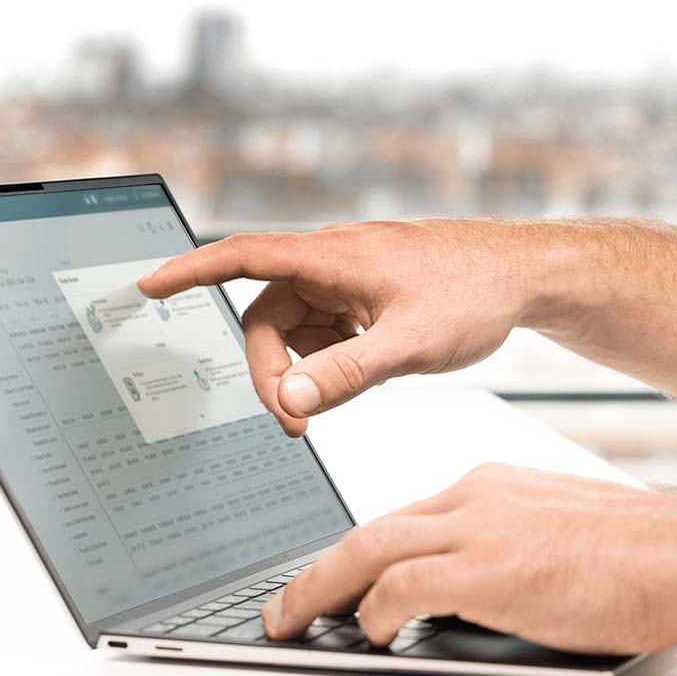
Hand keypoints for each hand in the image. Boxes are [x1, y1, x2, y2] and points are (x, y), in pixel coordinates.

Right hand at [137, 220, 569, 435]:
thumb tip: (290, 396)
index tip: (148, 286)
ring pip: (297, 327)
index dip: (190, 271)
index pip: (243, 256)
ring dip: (304, 367)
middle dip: (272, 369)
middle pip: (267, 314)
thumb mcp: (410, 343)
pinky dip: (331, 359)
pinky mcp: (368, 295)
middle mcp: (334, 261)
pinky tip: (365, 373)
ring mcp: (351, 279)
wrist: (528, 276)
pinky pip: (327, 330)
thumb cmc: (477, 291)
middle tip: (297, 420)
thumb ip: (346, 373)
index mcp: (334, 256)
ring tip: (340, 397)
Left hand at [260, 463, 676, 653]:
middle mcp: (476, 497)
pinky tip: (373, 635)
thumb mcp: (557, 537)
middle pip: (370, 530)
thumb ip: (507, 551)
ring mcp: (479, 529)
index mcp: (492, 486)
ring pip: (369, 552)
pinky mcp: (486, 569)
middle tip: (286, 604)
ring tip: (296, 621)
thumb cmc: (640, 555)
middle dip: (318, 571)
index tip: (335, 576)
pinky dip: (375, 612)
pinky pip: (401, 588)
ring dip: (322, 590)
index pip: (403, 516)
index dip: (359, 552)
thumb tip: (471, 597)